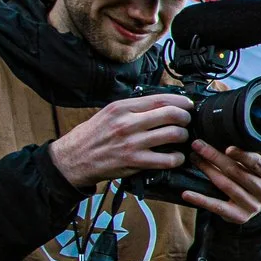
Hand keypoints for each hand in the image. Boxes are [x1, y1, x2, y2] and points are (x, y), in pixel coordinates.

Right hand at [48, 95, 192, 187]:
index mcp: (122, 108)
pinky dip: (177, 158)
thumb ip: (134, 108)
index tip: (188, 105)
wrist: (72, 158)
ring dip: (184, 136)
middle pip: (171, 114)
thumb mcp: (109, 113)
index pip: (161, 99)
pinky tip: (175, 156)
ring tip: (181, 138)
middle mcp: (128, 123)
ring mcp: (132, 143)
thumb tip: (162, 104)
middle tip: (186, 122)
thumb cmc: (92, 135)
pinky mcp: (134, 162)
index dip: (181, 101)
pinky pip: (167, 159)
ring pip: (173, 135)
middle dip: (185, 118)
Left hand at [179, 141, 260, 224]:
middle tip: (198, 145)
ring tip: (193, 158)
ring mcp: (253, 206)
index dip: (243, 156)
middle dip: (215, 157)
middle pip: (237, 172)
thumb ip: (260, 147)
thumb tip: (246, 124)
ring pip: (225, 185)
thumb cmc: (257, 173)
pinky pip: (217, 207)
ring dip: (206, 170)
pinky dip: (200, 200)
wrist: (257, 201)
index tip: (227, 147)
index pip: (258, 164)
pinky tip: (186, 193)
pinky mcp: (239, 217)